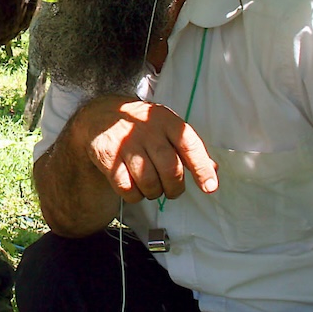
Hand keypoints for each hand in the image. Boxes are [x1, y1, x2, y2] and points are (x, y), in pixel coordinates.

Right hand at [75, 96, 217, 203]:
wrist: (99, 116)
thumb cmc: (140, 126)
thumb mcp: (165, 127)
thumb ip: (188, 148)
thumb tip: (213, 170)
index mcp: (166, 121)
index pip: (189, 145)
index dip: (202, 168)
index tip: (209, 187)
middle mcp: (146, 130)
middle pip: (170, 169)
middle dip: (175, 188)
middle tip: (172, 190)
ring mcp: (126, 143)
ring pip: (149, 182)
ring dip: (154, 193)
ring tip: (151, 187)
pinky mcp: (109, 157)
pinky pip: (127, 188)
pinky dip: (134, 195)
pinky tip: (134, 187)